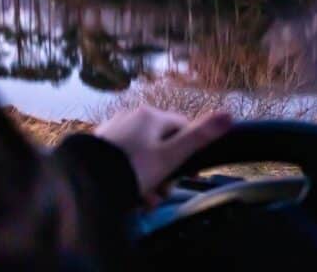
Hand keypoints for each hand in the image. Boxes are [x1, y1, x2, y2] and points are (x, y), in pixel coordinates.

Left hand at [94, 106, 231, 199]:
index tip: (188, 175)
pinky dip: (129, 176)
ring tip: (143, 200)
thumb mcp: (171, 156)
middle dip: (165, 172)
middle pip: (162, 145)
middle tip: (160, 194)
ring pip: (143, 156)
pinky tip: (127, 195)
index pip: (183, 128)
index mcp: (151, 116)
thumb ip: (199, 137)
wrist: (87, 182)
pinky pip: (124, 160)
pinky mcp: (101, 146)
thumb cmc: (132, 169)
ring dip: (148, 179)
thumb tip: (229, 115)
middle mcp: (132, 117)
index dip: (189, 153)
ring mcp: (114, 130)